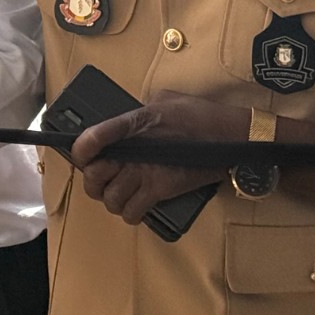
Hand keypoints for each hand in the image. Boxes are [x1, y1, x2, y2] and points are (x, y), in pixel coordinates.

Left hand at [72, 90, 244, 224]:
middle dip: (92, 180)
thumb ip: (144, 106)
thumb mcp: (166, 100)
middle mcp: (134, 149)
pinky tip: (133, 207)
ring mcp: (147, 172)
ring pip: (110, 197)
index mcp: (132, 122)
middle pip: (94, 174)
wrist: (234, 136)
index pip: (92, 137)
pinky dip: (130, 214)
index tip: (80, 155)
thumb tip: (135, 111)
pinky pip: (134, 211)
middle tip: (101, 178)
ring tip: (117, 194)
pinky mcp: (163, 190)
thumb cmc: (202, 115)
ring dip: (110, 199)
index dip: (79, 149)